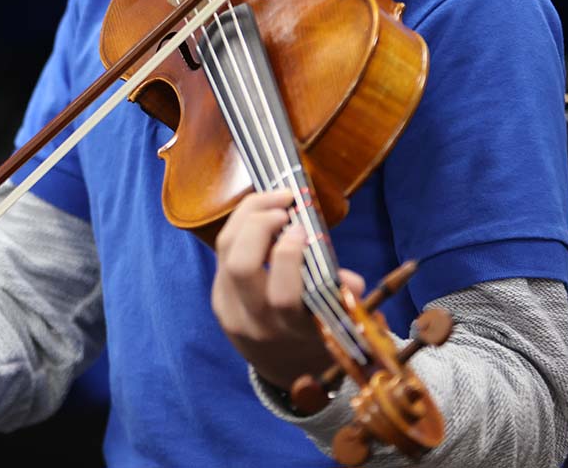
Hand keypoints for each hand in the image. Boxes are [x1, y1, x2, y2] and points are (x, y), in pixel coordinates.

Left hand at [210, 189, 364, 389]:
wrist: (281, 367)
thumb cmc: (316, 333)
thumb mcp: (337, 323)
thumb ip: (345, 301)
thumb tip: (351, 282)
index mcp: (291, 331)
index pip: (282, 296)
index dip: (290, 257)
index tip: (304, 230)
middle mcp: (256, 321)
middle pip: (241, 267)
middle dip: (260, 226)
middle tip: (284, 205)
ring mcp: (230, 309)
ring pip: (226, 251)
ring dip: (247, 216)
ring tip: (272, 200)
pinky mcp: (217, 297)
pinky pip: (222, 253)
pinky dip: (239, 227)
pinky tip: (259, 214)